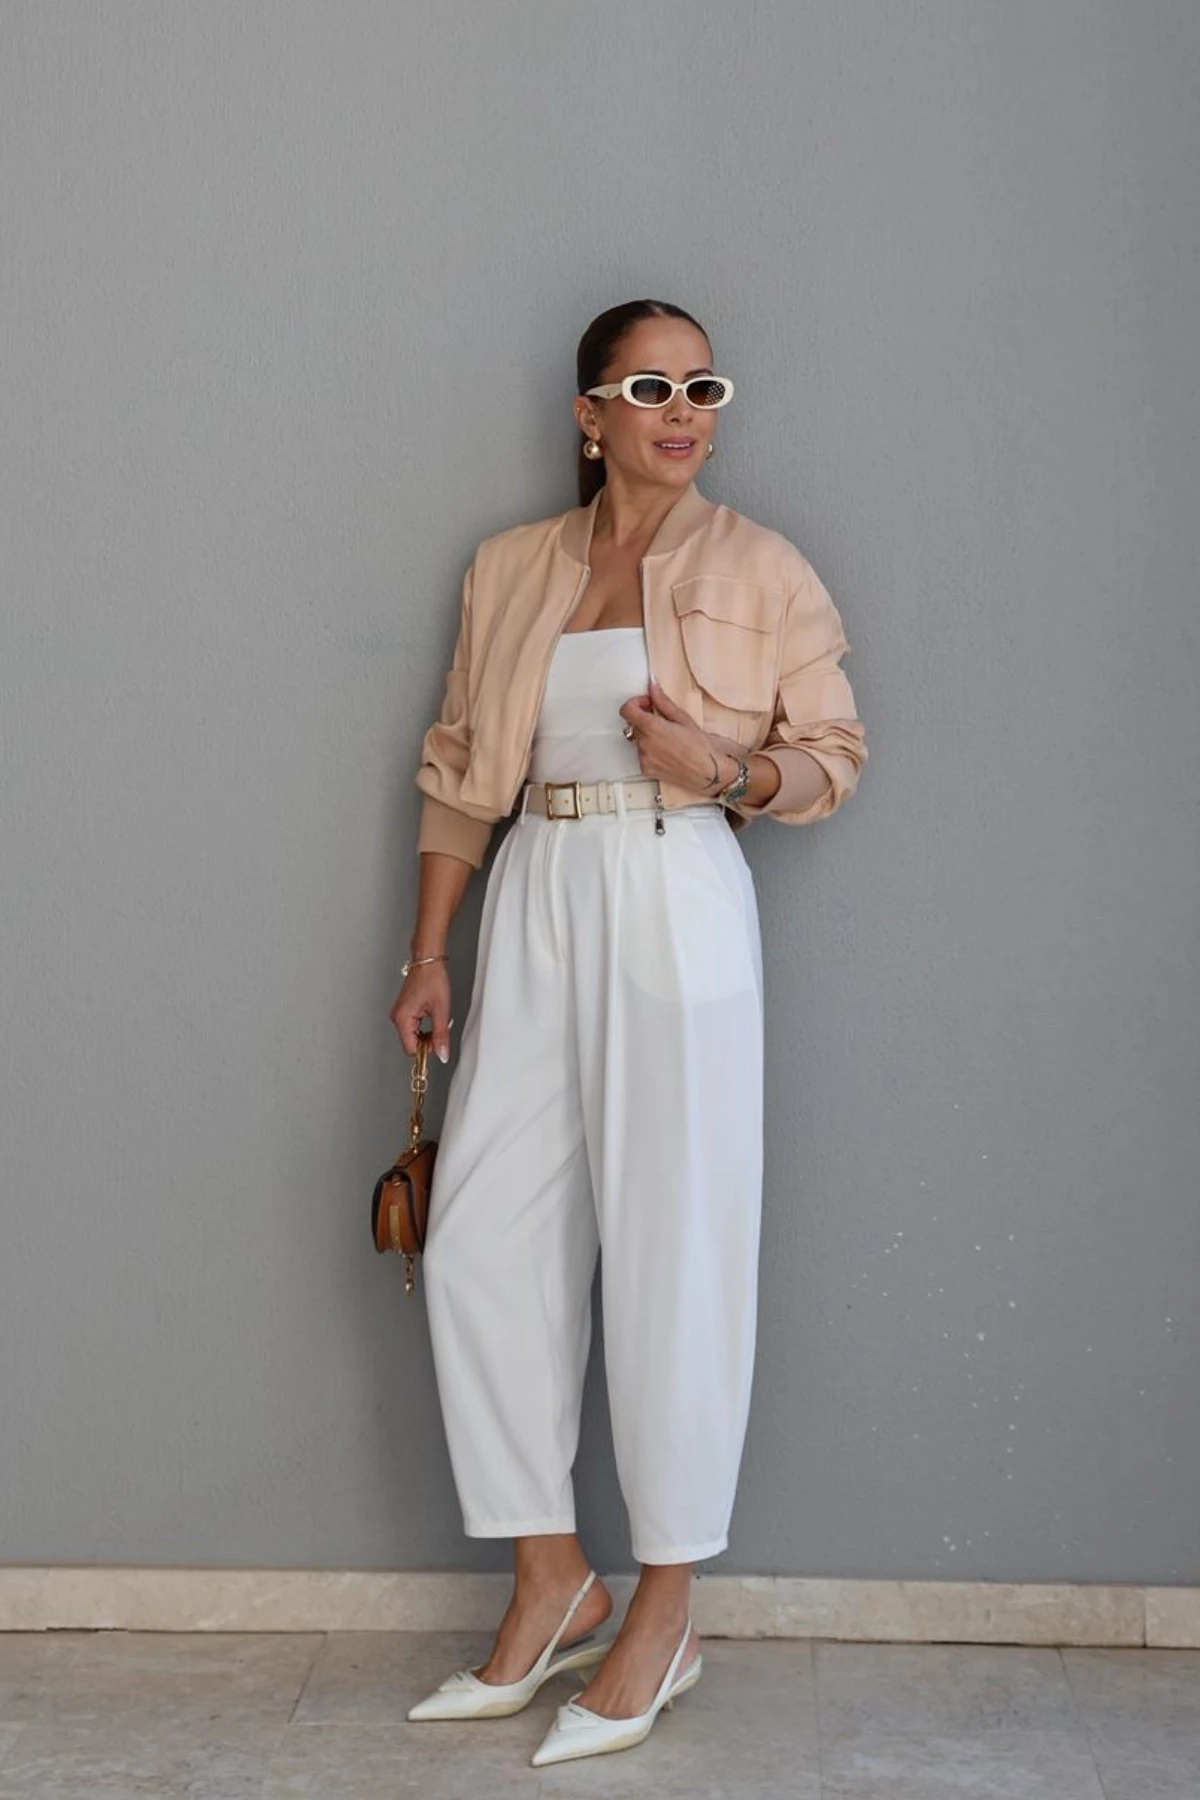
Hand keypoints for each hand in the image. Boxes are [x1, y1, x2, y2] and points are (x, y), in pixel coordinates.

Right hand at [389, 961, 452, 1061]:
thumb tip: (442, 1054)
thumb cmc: (432, 978)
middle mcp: (397, 1017)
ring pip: (413, 1036)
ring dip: (426, 1034)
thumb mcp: (441, 1009)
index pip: (411, 1049)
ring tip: (437, 1020)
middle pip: (411, 1044)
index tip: (439, 1045)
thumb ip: (441, 1035)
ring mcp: (400, 1014)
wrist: (428, 962)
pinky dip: (423, 1028)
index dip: (427, 1050)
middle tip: (441, 1030)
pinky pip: (412, 1027)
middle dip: (428, 1042)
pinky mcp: (404, 1011)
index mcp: (402, 1018)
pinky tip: (432, 1018)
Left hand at [618, 678, 737, 794]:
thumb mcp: (683, 719)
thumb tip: (652, 685)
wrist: (710, 773)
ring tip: (670, 740)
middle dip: (645, 719)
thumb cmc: (702, 747)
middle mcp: (644, 744)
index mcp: (652, 727)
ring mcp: (644, 759)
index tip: (648, 704)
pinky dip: (650, 751)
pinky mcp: (646, 770)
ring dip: (648, 736)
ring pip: (638, 740)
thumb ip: (662, 701)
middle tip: (663, 721)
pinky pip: (642, 755)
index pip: (627, 710)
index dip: (635, 703)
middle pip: (633, 724)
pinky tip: (668, 752)